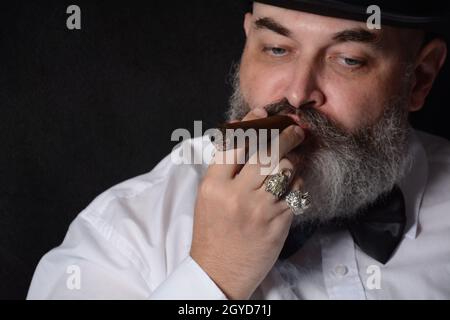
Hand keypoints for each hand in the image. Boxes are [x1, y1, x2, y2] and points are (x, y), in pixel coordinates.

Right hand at [190, 107, 304, 298]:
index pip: (235, 143)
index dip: (251, 123)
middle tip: (294, 129)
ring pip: (284, 169)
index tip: (263, 114)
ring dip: (293, 158)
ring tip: (295, 155)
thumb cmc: (212, 233)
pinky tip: (294, 181)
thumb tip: (247, 141)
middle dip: (285, 136)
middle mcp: (235, 194)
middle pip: (265, 152)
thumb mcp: (208, 198)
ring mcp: (258, 208)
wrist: (219, 271)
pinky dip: (297, 182)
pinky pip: (295, 192)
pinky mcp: (278, 222)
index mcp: (213, 185)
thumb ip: (224, 171)